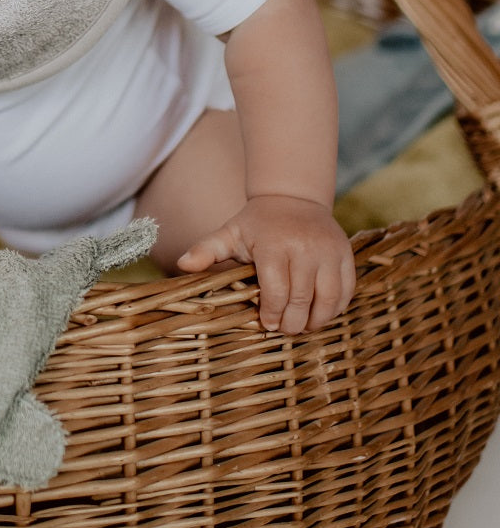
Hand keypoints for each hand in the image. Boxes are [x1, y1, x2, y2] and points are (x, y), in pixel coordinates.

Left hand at [176, 195, 355, 334]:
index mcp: (274, 243)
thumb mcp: (229, 232)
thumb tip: (181, 265)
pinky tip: (320, 314)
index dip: (271, 313)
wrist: (292, 198)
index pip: (276, 290)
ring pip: (329, 298)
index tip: (266, 324)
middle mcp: (304, 247)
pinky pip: (346, 290)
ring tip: (303, 326)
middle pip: (302, 298)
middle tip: (284, 330)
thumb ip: (206, 250)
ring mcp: (329, 251)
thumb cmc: (257, 222)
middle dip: (292, 322)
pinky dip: (336, 308)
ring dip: (317, 320)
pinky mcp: (345, 254)